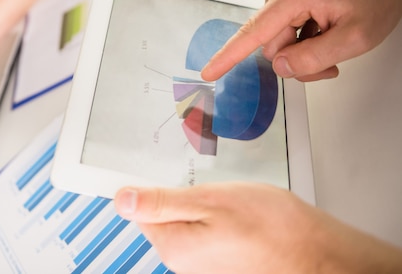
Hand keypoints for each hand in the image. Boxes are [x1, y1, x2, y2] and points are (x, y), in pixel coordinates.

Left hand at [114, 183, 401, 273]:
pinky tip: (239, 216)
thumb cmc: (272, 227)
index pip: (140, 210)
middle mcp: (183, 262)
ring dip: (202, 207)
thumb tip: (123, 199)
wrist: (318, 254)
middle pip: (163, 216)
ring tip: (230, 203)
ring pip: (187, 222)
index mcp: (173, 245)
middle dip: (181, 196)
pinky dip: (217, 219)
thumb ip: (162, 202)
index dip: (152, 187)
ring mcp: (203, 265)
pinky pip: (206, 233)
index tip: (166, 176)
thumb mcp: (210, 201)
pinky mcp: (221, 263)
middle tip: (210, 189)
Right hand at [201, 0, 401, 81]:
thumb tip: (279, 66)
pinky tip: (321, 35)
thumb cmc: (375, 0)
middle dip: (296, 60)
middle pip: (271, 46)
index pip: (254, 32)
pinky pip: (283, 36)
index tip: (209, 71)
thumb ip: (312, 58)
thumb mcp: (354, 39)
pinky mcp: (285, 1)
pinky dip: (302, 44)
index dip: (229, 56)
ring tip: (329, 45)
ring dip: (301, 54)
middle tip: (328, 61)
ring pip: (277, 45)